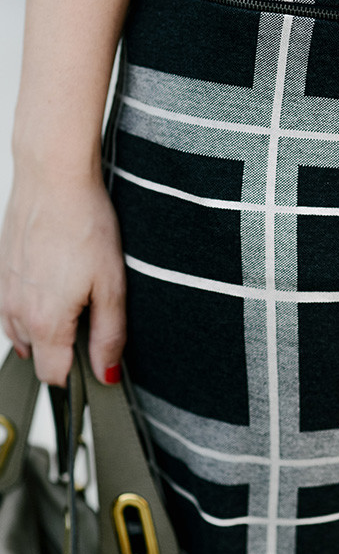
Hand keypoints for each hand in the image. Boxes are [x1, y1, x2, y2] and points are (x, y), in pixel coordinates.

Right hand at [0, 168, 126, 385]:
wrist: (53, 177)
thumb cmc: (84, 224)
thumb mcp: (112, 285)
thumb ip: (109, 335)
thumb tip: (106, 372)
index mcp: (45, 322)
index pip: (54, 375)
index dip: (78, 374)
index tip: (94, 359)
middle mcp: (15, 311)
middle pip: (37, 355)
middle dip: (63, 348)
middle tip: (90, 315)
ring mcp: (3, 290)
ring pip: (21, 330)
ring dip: (45, 325)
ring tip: (73, 293)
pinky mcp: (0, 270)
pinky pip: (12, 304)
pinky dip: (31, 302)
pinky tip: (54, 276)